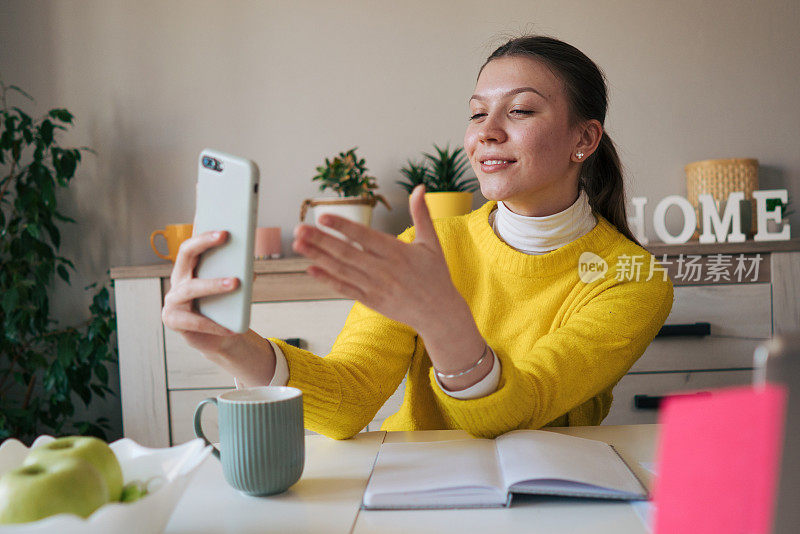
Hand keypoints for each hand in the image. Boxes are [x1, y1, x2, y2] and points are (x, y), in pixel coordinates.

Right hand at [161, 230, 241, 353]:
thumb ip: (236, 274)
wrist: (219, 338)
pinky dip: (214, 324)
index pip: (193, 244)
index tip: (222, 226)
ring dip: (214, 284)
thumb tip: (250, 264)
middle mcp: (178, 281)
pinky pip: (193, 321)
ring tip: (236, 283)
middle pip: (185, 255)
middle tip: (225, 235)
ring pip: (190, 288)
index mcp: (190, 269)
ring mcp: (172, 300)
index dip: (204, 233)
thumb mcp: (232, 290)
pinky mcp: (172, 320)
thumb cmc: (225, 309)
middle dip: (204, 242)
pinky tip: (231, 327)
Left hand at [291, 185, 464, 333]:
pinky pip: (345, 288)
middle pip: (347, 253)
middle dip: (321, 241)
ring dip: (318, 257)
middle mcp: (384, 270)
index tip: (322, 216)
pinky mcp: (372, 301)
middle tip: (299, 229)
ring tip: (298, 244)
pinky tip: (311, 268)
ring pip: (342, 270)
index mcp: (397, 252)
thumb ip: (422, 214)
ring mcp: (376, 287)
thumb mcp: (432, 243)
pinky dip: (328, 279)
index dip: (342, 226)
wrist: (439, 313)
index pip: (364, 236)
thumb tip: (419, 187)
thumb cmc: (436, 275)